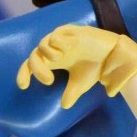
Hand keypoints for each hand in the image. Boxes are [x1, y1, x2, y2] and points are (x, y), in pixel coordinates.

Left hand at [17, 25, 136, 108]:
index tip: (23, 86)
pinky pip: (54, 37)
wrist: (112, 55)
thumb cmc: (95, 67)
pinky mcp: (70, 31)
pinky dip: (58, 44)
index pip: (31, 65)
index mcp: (54, 61)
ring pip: (42, 45)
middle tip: (48, 81)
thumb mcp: (81, 84)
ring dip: (49, 55)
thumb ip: (71, 93)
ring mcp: (62, 40)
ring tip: (61, 59)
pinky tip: (70, 47)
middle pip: (33, 57)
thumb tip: (64, 106)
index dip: (24, 74)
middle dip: (36, 70)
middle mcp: (55, 50)